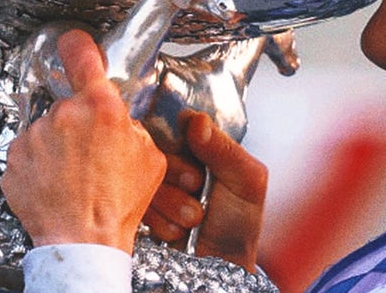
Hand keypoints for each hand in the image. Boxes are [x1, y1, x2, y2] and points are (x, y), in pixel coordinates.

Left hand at [1, 29, 165, 252]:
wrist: (84, 241)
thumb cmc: (117, 204)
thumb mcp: (149, 157)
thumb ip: (130, 127)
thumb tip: (119, 120)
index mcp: (100, 108)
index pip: (81, 55)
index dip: (78, 45)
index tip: (74, 42)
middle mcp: (63, 115)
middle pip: (68, 105)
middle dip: (78, 123)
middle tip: (90, 153)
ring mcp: (34, 137)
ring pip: (46, 131)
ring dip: (56, 146)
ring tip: (73, 175)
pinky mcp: (13, 160)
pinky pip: (27, 153)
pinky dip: (38, 165)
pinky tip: (55, 183)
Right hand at [143, 111, 267, 271]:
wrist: (222, 264)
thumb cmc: (240, 222)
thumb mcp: (247, 182)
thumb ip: (225, 150)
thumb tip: (197, 121)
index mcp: (204, 144)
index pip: (178, 123)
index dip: (181, 141)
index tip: (195, 164)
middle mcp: (178, 159)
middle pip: (157, 147)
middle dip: (177, 173)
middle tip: (196, 187)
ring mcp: (159, 183)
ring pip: (145, 177)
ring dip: (170, 202)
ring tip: (193, 217)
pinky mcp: (144, 207)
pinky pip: (138, 204)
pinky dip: (160, 220)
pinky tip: (177, 230)